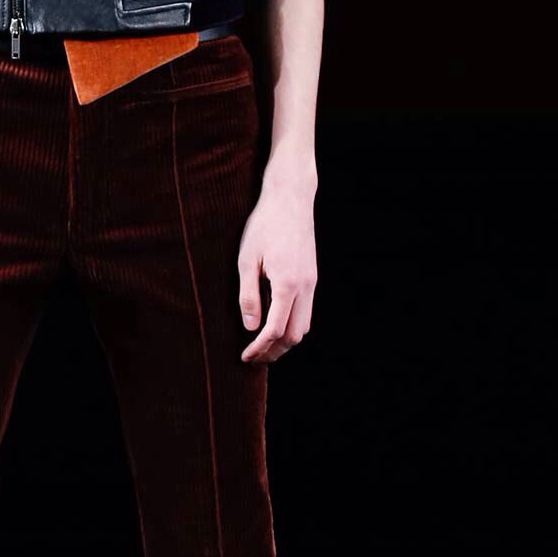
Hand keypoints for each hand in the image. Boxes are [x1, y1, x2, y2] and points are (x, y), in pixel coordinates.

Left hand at [236, 178, 316, 362]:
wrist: (290, 198)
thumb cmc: (264, 225)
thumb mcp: (247, 259)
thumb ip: (248, 296)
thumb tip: (250, 328)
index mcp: (287, 284)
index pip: (274, 330)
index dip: (259, 348)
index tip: (244, 356)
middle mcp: (305, 287)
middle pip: (294, 335)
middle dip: (274, 351)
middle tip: (253, 357)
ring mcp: (312, 282)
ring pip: (304, 326)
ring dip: (285, 340)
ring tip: (263, 345)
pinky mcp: (312, 277)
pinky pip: (307, 311)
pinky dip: (292, 325)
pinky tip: (275, 323)